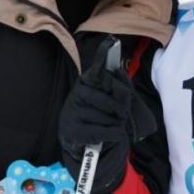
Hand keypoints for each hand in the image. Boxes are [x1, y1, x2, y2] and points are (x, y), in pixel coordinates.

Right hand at [59, 37, 155, 193]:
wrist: (85, 150)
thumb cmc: (101, 121)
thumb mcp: (110, 104)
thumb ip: (117, 88)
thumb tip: (117, 71)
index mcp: (86, 85)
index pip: (96, 70)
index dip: (102, 58)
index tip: (110, 42)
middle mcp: (76, 95)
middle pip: (110, 97)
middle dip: (121, 108)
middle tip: (122, 115)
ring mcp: (72, 113)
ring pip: (108, 116)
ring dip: (117, 124)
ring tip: (113, 127)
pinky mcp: (72, 131)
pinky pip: (103, 130)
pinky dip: (114, 134)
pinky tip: (115, 136)